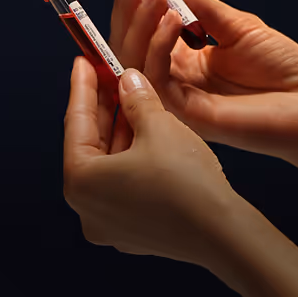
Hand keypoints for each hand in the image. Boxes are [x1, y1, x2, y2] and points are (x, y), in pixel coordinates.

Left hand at [63, 55, 239, 267]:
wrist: (222, 233)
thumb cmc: (186, 182)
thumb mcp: (159, 126)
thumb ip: (136, 99)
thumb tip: (127, 80)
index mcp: (81, 182)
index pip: (75, 123)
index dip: (82, 87)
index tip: (84, 63)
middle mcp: (86, 208)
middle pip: (90, 147)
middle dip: (104, 110)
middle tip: (110, 77)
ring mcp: (109, 225)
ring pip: (109, 168)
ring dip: (121, 134)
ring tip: (134, 102)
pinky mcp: (132, 233)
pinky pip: (125, 188)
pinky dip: (133, 161)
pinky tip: (148, 138)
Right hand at [99, 0, 297, 169]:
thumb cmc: (284, 69)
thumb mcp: (237, 25)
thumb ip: (198, 1)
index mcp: (187, 59)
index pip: (145, 26)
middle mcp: (177, 78)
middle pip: (132, 41)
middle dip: (127, 2)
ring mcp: (178, 97)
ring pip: (135, 58)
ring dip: (140, 20)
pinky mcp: (185, 113)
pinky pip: (157, 77)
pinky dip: (158, 45)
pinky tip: (173, 20)